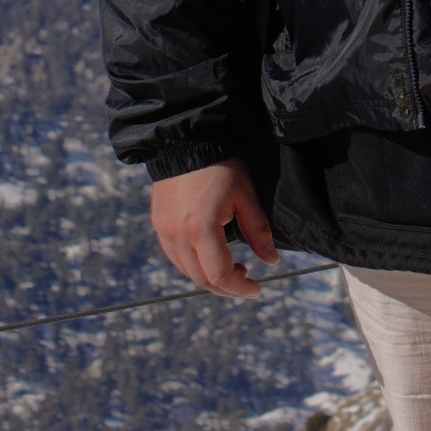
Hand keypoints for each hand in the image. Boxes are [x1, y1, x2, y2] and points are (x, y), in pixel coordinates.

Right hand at [150, 158, 278, 297]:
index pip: (220, 275)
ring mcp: (165, 231)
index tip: (256, 289)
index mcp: (202, 229)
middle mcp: (178, 235)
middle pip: (202, 280)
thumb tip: (271, 261)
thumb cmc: (221, 166)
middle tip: (246, 280)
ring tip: (231, 268)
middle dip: (227, 288)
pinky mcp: (159, 225)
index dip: (240, 288)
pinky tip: (209, 257)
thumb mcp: (245, 195)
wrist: (187, 141)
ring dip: (209, 278)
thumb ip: (258, 231)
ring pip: (187, 272)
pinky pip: (175, 257)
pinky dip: (193, 265)